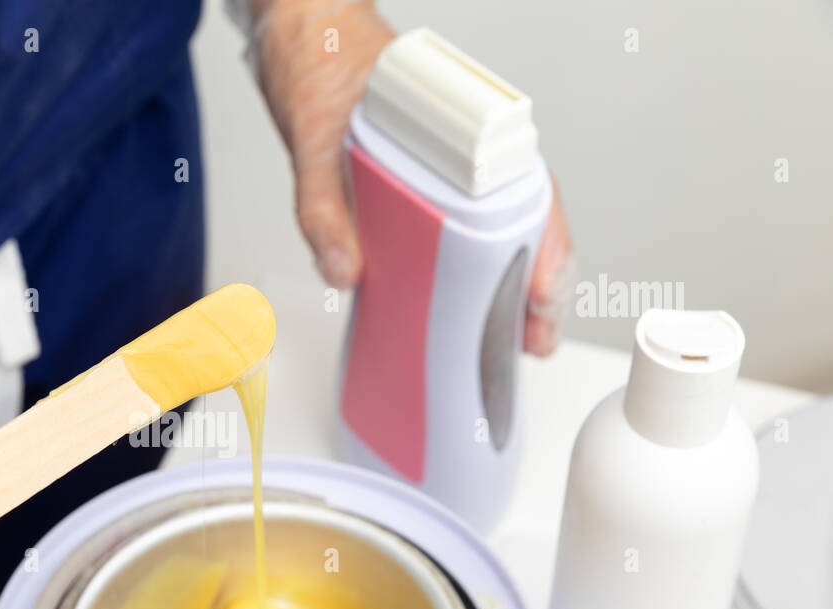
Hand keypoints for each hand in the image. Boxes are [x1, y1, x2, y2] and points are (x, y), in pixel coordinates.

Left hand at [248, 0, 572, 355]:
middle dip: (536, 286)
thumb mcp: (313, 136)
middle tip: (531, 340)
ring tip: (509, 337)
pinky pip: (457, 227)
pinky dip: (466, 269)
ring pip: (498, 229)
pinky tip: (460, 304)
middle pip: (524, 223)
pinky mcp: (422, 180)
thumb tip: (344, 270)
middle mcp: (466, 150)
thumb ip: (323, 203)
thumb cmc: (323, 60)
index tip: (542, 301)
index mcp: (463, 130)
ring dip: (507, 283)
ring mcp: (449, 167)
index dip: (545, 254)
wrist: (300, 27)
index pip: (529, 197)